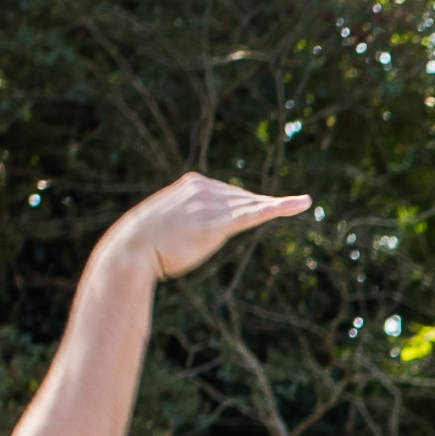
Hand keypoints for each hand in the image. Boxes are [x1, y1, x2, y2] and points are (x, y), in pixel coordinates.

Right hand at [99, 172, 311, 283]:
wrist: (130, 252)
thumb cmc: (144, 243)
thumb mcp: (167, 222)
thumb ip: (185, 217)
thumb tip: (189, 226)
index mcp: (193, 183)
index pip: (230, 192)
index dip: (244, 205)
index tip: (263, 209)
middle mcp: (205, 189)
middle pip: (244, 198)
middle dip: (263, 207)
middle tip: (295, 205)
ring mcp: (212, 205)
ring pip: (253, 206)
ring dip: (279, 205)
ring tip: (304, 203)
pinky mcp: (217, 225)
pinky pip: (253, 215)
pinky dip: (276, 209)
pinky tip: (298, 204)